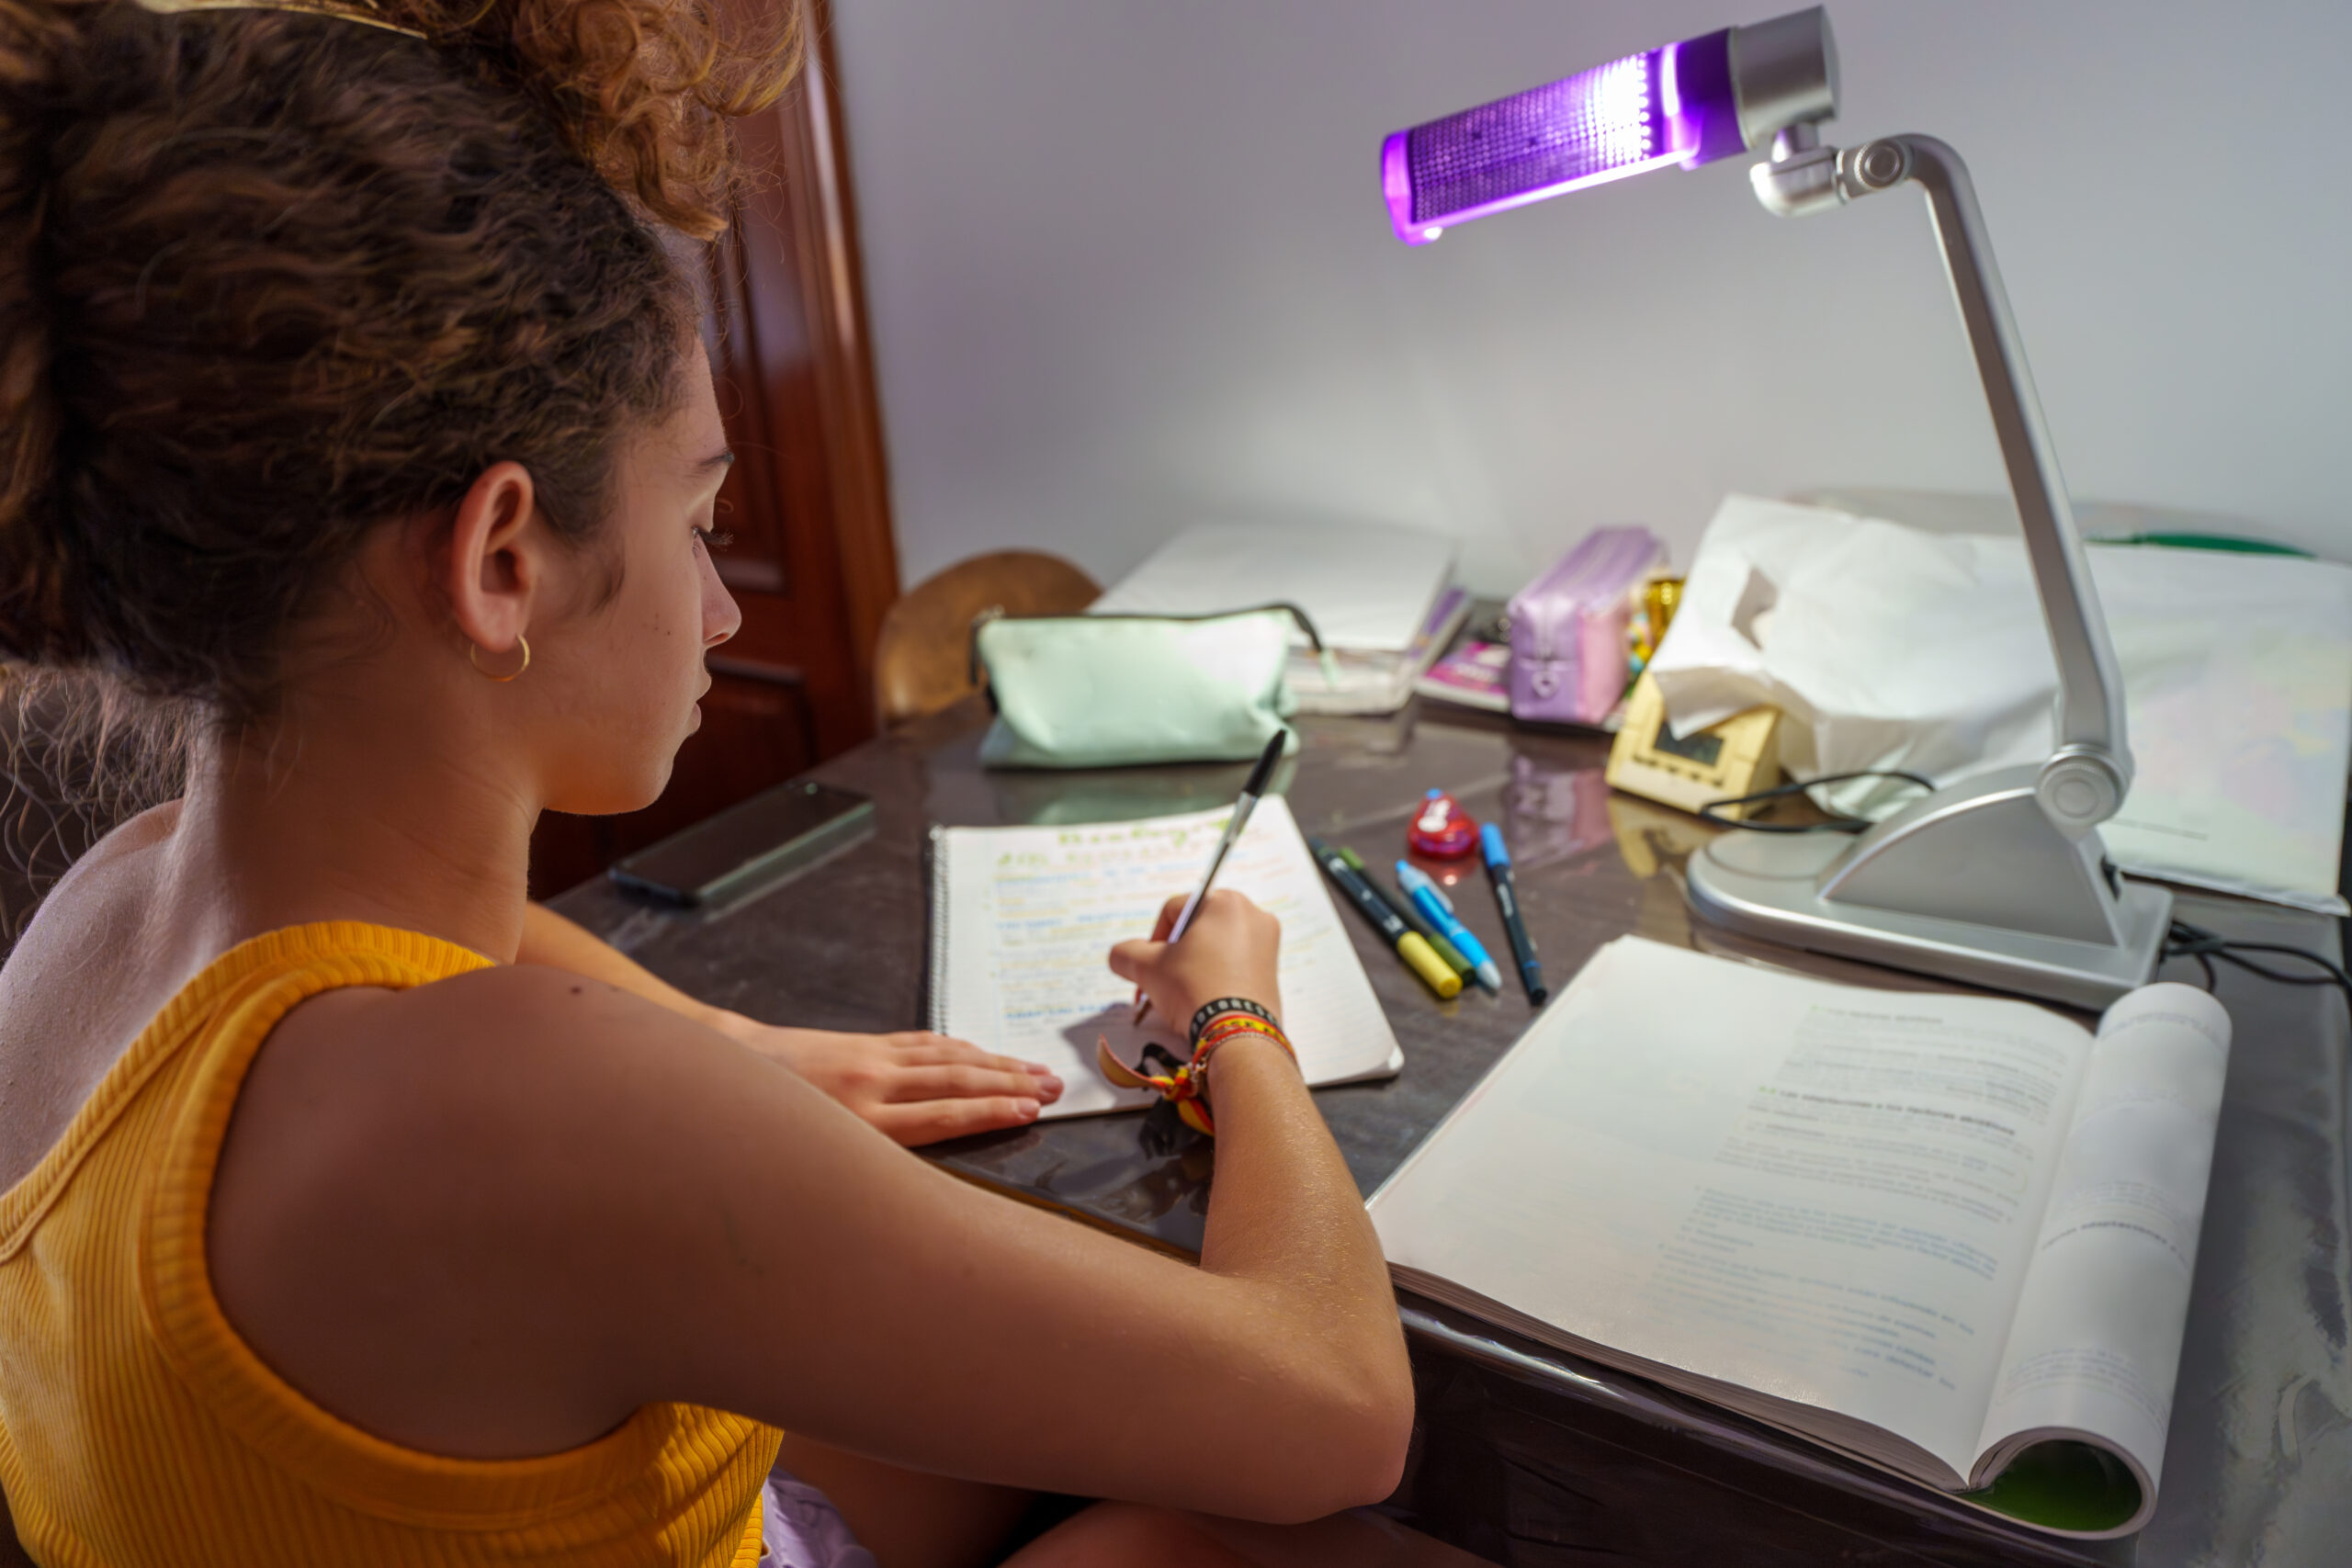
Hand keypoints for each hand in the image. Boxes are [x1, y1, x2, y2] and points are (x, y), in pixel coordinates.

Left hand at [715, 1019, 1062, 1145]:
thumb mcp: (808, 1161)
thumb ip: (860, 1172)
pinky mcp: (866, 1044)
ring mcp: (871, 1059)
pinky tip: (982, 1054)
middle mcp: (873, 1085)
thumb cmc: (765, 1132)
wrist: (728, 1067)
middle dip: (1010, 1084)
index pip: (943, 1115)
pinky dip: (960, 1049)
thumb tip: (910, 1199)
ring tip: (1037, 1071)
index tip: (1031, 1111)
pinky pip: (924, 1045)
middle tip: (1056, 1088)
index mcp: (862, 1121)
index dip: (990, 1112)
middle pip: (956, 1081)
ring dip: (997, 1064)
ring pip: (948, 1059)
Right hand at [1107, 888, 1282, 1036]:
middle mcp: (1253, 916)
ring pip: (1215, 949)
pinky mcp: (1272, 972)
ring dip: (1192, 967)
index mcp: (1226, 902)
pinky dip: (1215, 978)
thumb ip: (1125, 954)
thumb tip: (1120, 956)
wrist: (1235, 1034)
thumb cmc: (1193, 989)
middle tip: (1163, 981)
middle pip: (1197, 929)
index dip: (1153, 939)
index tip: (1149, 967)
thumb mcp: (1148, 968)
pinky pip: (1234, 967)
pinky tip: (1204, 1000)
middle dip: (1174, 955)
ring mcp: (1268, 945)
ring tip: (1182, 995)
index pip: (1175, 910)